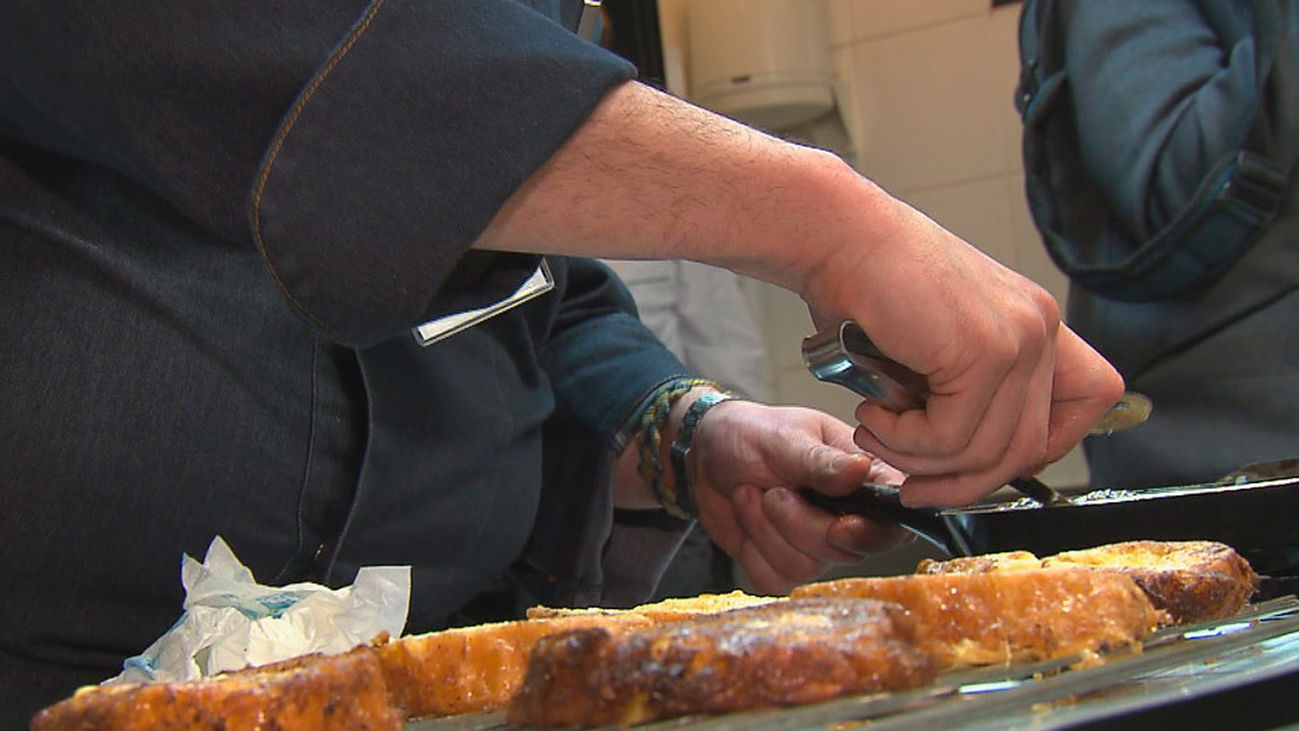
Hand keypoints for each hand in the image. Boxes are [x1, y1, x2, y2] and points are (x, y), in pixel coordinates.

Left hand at [687, 399, 909, 594]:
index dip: (873, 533)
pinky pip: (775, 579)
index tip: (840, 526)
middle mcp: (850, 517)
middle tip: (772, 490)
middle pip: (846, 551)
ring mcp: (818, 546)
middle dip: (798, 524)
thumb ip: (820, 461)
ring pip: (806, 567)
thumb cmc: (753, 434)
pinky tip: (747, 516)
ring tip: (751, 493)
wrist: (708, 454)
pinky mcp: (785, 565)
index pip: (893, 520)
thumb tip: (861, 471)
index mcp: (864, 478)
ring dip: (765, 530)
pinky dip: (751, 550)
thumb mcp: (783, 438)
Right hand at [796, 189, 1123, 506]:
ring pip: (987, 452)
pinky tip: (873, 416)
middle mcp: (1039, 328)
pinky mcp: (983, 352)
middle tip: (913, 484)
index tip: (981, 459)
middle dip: (964, 483)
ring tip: (876, 435)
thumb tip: (962, 468)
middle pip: (1030, 448)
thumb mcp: (934, 348)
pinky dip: (903, 442)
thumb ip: (962, 395)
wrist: (837, 239)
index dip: (1042, 444)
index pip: (1091, 399)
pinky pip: (951, 438)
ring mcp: (1018, 339)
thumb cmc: (868, 288)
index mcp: (1035, 322)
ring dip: (919, 462)